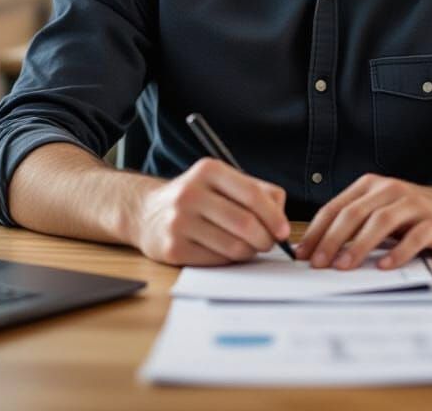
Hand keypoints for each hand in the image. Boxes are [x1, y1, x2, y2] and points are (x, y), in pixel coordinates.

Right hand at [130, 158, 289, 265]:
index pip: (252, 195)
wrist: (148, 212)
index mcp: (209, 170)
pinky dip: (230, 260)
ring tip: (249, 246)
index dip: (274, 216)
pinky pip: (217, 260)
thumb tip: (281, 218)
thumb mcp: (223, 181)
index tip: (284, 231)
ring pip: (233, 246)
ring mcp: (180, 222)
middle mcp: (191, 193)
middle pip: (245, 223)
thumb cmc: (197, 197)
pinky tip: (227, 251)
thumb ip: (257, 191)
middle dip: (265, 239)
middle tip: (269, 243)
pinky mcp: (173, 248)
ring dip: (250, 251)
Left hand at [295, 173, 431, 270]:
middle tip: (319, 263)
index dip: (318, 230)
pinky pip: (414, 236)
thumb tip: (319, 250)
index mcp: (371, 186)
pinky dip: (398, 251)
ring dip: (359, 245)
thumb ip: (355, 224)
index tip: (303, 253)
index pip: (337, 207)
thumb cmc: (411, 215)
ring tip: (344, 266)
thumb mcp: (380, 212)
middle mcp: (389, 189)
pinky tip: (385, 266)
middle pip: (355, 213)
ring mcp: (413, 203)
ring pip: (381, 222)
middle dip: (333, 239)